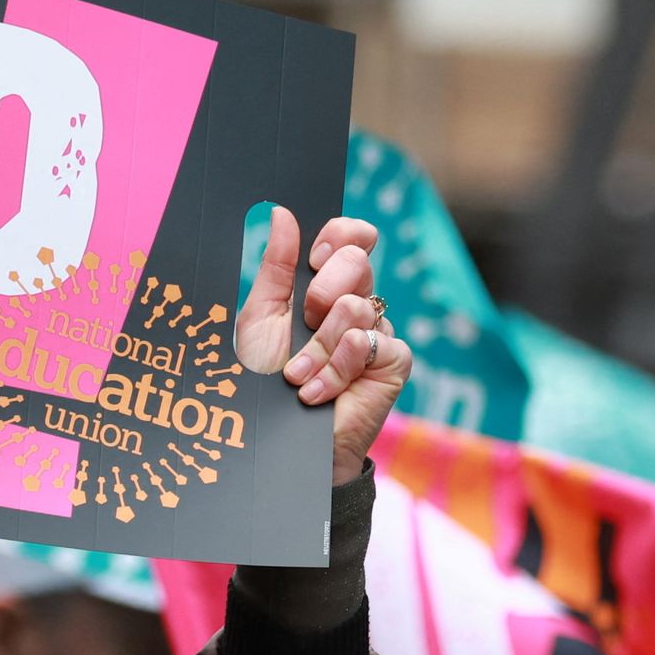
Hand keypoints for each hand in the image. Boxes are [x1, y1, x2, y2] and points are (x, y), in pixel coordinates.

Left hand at [238, 208, 408, 487]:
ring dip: (319, 347)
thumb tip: (282, 213)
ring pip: (359, 307)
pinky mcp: (394, 363)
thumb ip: (275, 267)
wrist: (282, 441)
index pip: (351, 237)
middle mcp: (357, 303)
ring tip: (299, 375)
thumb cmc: (268, 382)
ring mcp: (379, 332)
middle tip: (304, 323)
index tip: (314, 258)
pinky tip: (319, 392)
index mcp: (326, 285)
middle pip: (357, 262)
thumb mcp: (260, 319)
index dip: (339, 236)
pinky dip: (337, 368)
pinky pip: (370, 342)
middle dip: (322, 293)